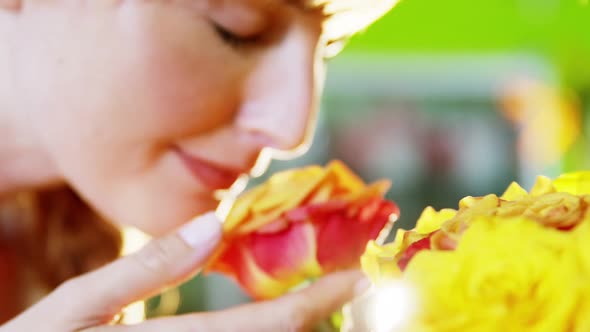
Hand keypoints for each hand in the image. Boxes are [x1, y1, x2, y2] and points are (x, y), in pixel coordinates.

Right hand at [3, 212, 366, 331]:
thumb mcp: (77, 306)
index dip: (319, 300)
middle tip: (354, 280)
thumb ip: (147, 267)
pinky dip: (267, 330)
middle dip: (320, 313)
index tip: (361, 277)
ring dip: (299, 323)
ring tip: (326, 290)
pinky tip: (276, 313)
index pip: (268, 324)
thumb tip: (211, 224)